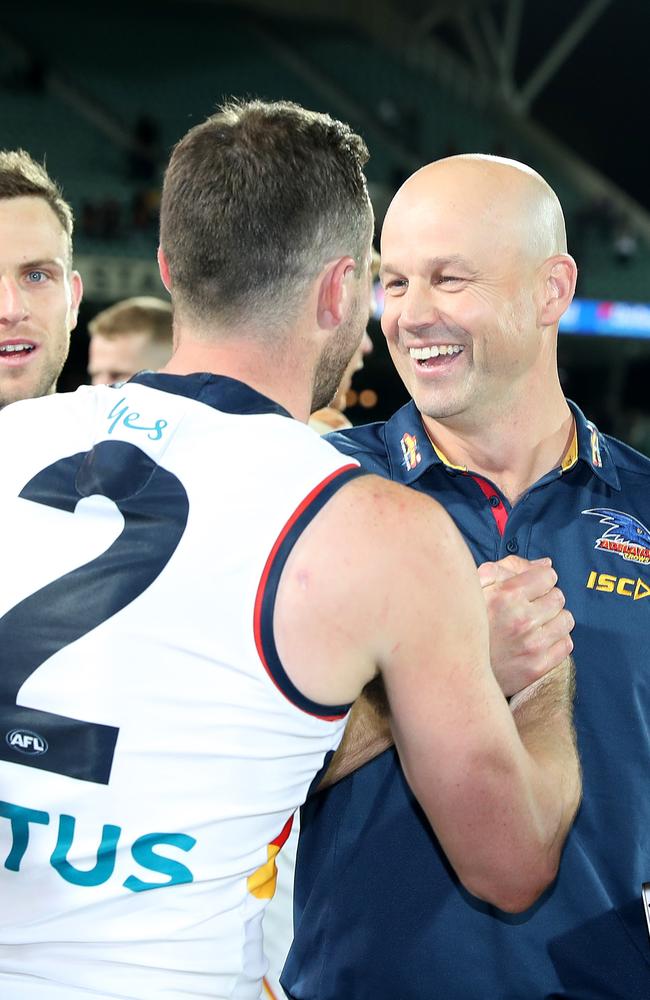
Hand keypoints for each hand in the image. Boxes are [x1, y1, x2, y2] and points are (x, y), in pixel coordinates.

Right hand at [478, 555, 573, 696]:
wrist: (455, 667)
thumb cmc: (467, 621)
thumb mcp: (477, 585)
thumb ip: (507, 567)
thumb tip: (544, 564)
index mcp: (506, 595)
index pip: (548, 576)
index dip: (538, 580)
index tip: (530, 589)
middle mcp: (521, 619)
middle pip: (558, 597)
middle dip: (545, 599)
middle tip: (528, 608)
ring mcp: (531, 645)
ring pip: (565, 620)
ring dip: (553, 620)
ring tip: (534, 625)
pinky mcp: (537, 667)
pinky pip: (565, 644)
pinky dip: (555, 641)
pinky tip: (537, 641)